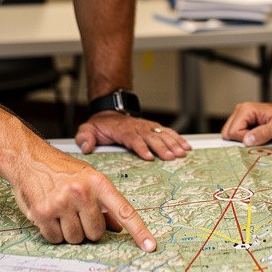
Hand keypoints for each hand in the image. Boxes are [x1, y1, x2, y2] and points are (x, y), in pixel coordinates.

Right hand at [8, 145, 156, 251]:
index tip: (150, 246)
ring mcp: (62, 203)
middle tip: (76, 213)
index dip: (139, 231)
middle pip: (96, 233)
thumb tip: (118, 227)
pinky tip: (49, 215)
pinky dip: (52, 232)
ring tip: (61, 212)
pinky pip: (55, 238)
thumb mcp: (88, 179)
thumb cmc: (62, 170)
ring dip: (69, 232)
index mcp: (99, 183)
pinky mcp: (43, 212)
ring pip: (75, 238)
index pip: (124, 211)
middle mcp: (82, 192)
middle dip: (87, 229)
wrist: (29, 158)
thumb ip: (104, 203)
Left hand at [75, 112, 190, 160]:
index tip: (148, 157)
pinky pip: (168, 132)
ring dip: (173, 143)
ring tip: (182, 153)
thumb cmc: (101, 126)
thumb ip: (85, 137)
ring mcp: (147, 127)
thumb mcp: (88, 129)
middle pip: (151, 137)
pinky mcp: (154, 128)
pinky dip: (178, 138)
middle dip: (161, 147)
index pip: (133, 138)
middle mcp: (137, 127)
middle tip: (170, 157)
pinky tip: (186, 146)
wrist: (110, 113)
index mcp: (122, 130)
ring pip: (162, 134)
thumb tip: (86, 145)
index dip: (141, 147)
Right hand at [220, 100, 271, 146]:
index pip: (233, 132)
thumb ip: (264, 133)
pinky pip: (236, 136)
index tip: (260, 139)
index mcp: (246, 110)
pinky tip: (257, 137)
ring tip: (260, 138)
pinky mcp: (243, 122)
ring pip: (230, 136)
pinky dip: (245, 140)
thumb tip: (247, 141)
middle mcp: (240, 111)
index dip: (244, 140)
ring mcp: (240, 116)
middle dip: (242, 141)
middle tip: (260, 139)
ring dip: (243, 141)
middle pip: (228, 134)